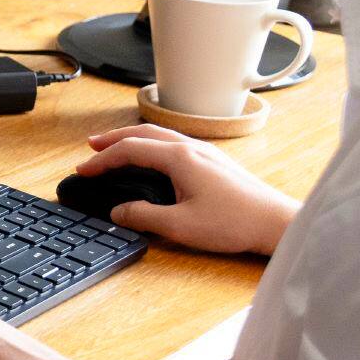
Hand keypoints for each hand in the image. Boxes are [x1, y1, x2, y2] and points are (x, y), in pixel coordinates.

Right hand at [77, 125, 297, 254]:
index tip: (83, 170)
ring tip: (117, 149)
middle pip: (144, 133)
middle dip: (114, 139)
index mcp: (179, 158)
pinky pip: (176, 144)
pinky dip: (153, 146)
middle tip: (92, 147)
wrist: (275, 224)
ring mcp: (207, 153)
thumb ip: (143, 216)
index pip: (130, 150)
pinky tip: (154, 159)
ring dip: (135, 140)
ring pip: (161, 136)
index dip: (102, 160)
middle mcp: (192, 149)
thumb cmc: (234, 223)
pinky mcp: (216, 163)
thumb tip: (119, 211)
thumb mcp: (179, 226)